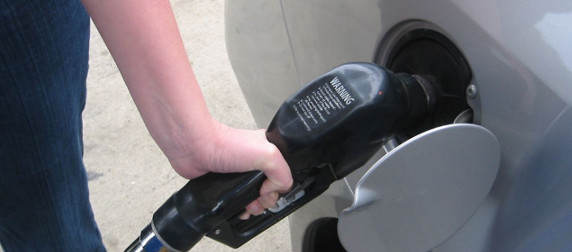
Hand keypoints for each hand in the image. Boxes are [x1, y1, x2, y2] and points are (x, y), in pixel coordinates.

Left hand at [166, 121, 292, 218]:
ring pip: (253, 197)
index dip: (276, 188)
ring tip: (248, 207)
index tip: (267, 191)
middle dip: (264, 200)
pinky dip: (239, 208)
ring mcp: (239, 174)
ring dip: (252, 206)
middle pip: (268, 189)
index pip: (281, 176)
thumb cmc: (226, 144)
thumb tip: (275, 191)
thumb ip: (282, 173)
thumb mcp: (268, 154)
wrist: (197, 149)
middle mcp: (254, 163)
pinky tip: (239, 210)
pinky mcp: (225, 183)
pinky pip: (236, 200)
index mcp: (267, 152)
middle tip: (257, 199)